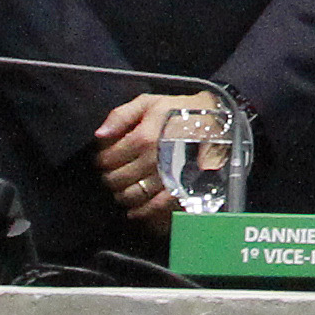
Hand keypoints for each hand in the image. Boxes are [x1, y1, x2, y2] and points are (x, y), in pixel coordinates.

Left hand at [94, 91, 206, 221]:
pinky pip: (156, 207)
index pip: (108, 158)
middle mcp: (153, 158)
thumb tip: (99, 136)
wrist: (215, 118)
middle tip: (113, 176)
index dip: (101, 161)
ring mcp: (167, 174)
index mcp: (143, 137)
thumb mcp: (149, 102)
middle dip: (110, 179)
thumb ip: (121, 116)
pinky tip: (136, 210)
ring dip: (122, 196)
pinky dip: (142, 212)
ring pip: (133, 195)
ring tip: (123, 190)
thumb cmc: (179, 109)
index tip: (104, 160)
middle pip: (117, 179)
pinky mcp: (180, 186)